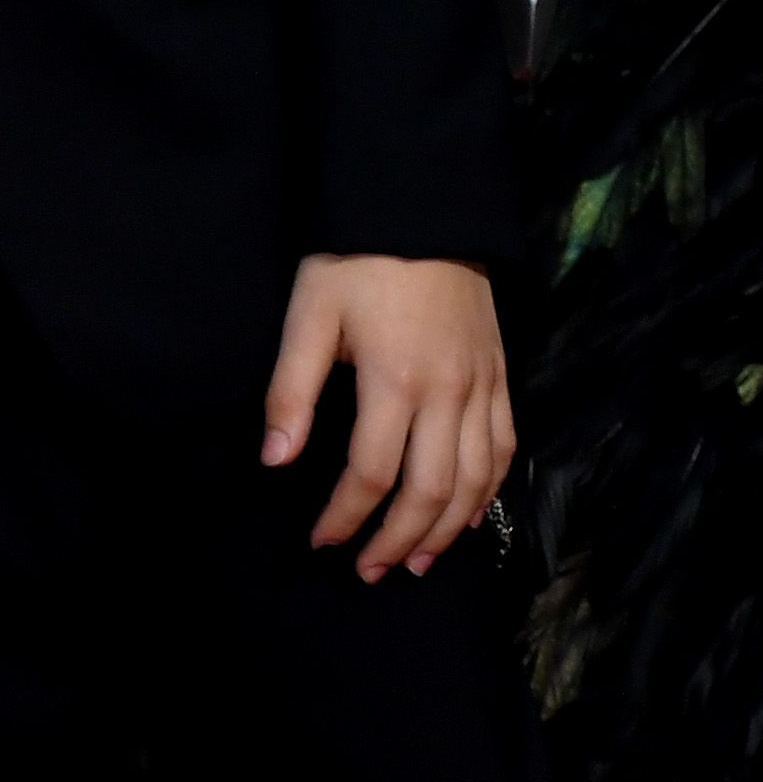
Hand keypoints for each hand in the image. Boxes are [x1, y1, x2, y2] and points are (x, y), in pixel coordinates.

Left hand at [267, 253, 512, 578]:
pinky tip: (468, 516)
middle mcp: (450, 394)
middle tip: (369, 572)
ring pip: (477, 481)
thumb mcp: (308, 315)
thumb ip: (292, 391)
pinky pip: (505, 450)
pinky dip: (489, 492)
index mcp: (396, 380)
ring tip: (417, 562)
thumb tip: (276, 460)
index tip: (320, 541)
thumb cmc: (354, 261)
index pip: (373, 473)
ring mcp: (483, 388)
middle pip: (431, 491)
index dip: (347, 515)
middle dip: (399, 540)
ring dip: (447, 530)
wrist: (422, 210)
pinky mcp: (501, 378)